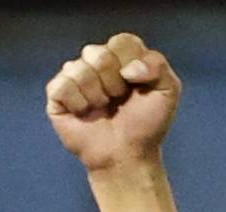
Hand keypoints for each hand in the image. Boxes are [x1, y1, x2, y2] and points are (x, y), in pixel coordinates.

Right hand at [44, 32, 180, 172]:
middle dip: (113, 82)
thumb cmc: (146, 125)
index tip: (136, 85)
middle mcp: (96, 62)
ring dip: (96, 95)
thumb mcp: (168, 90)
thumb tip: (127, 69)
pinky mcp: (57, 96)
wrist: (126, 156)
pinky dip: (77, 103)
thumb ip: (158, 65)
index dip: (129, 64)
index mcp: (122, 56)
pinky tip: (84, 113)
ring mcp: (75, 77)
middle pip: (98, 53)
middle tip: (118, 100)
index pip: (121, 41)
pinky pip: (62, 86)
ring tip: (102, 108)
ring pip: (78, 68)